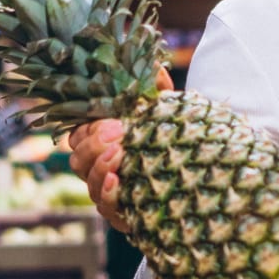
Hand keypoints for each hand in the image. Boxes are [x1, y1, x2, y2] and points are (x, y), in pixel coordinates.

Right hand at [68, 67, 173, 231]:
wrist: (201, 177)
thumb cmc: (175, 140)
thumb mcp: (166, 113)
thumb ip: (157, 90)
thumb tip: (154, 64)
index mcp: (103, 143)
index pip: (77, 137)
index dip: (87, 130)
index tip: (112, 121)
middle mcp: (100, 169)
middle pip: (78, 160)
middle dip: (94, 145)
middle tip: (118, 133)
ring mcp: (109, 193)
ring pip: (89, 183)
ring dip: (100, 167)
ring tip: (119, 153)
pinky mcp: (123, 215)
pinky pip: (106, 209)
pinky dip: (108, 194)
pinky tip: (116, 180)